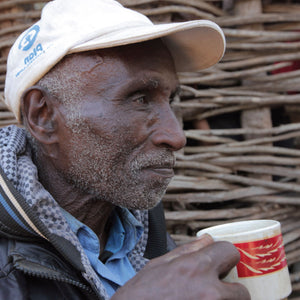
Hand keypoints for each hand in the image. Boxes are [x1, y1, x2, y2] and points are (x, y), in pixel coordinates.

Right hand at [112, 234, 249, 299]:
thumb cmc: (140, 294)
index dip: (226, 257)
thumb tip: (207, 239)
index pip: (230, 252)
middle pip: (242, 291)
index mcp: (195, 268)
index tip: (222, 264)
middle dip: (230, 291)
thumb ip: (187, 250)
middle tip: (214, 292)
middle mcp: (209, 292)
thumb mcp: (159, 264)